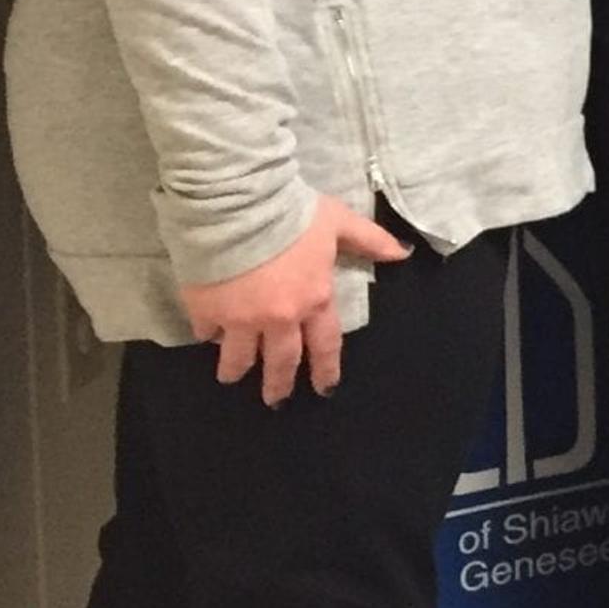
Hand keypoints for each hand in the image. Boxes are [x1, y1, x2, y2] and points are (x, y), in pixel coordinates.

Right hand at [177, 195, 408, 404]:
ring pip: (238, 356)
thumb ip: (370, 241)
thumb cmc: (292, 214)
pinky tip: (207, 336)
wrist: (236, 206)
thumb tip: (403, 253)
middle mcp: (280, 318)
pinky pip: (206, 332)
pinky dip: (207, 334)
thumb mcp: (339, 223)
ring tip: (230, 377)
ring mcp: (240, 319)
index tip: (325, 389)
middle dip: (279, 384)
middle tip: (276, 401)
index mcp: (315, 300)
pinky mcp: (206, 311)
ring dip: (236, 369)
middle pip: (281, 361)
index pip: (326, 345)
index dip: (326, 369)